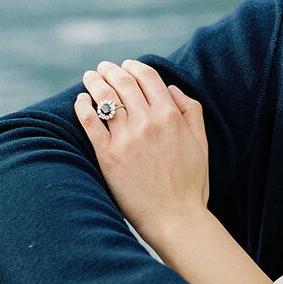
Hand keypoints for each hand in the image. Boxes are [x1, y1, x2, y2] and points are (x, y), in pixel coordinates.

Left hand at [75, 59, 209, 243]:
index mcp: (171, 117)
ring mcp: (126, 138)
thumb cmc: (191, 184)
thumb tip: (171, 88)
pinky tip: (81, 100)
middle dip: (111, 70)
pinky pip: (91, 122)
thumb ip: (191, 111)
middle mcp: (148, 122)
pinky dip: (83, 106)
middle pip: (124, 82)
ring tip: (90, 77)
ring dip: (95, 81)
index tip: (127, 65)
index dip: (135, 66)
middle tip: (103, 67)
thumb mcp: (201, 142)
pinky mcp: (108, 156)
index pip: (149, 78)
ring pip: (105, 97)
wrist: (175, 218)